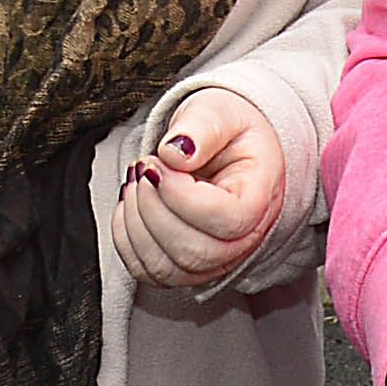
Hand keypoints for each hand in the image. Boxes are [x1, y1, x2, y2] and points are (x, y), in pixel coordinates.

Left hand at [111, 87, 285, 291]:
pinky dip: (126, 239)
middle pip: (193, 252)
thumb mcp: (220, 112)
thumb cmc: (227, 131)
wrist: (225, 146)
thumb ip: (201, 127)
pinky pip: (148, 272)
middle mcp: (243, 240)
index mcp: (260, 199)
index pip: (226, 220)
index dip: (181, 196)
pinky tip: (129, 204)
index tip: (158, 161)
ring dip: (135, 224)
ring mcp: (214, 260)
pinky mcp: (185, 267)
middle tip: (144, 167)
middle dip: (152, 208)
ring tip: (136, 182)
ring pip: (166, 269)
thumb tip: (175, 152)